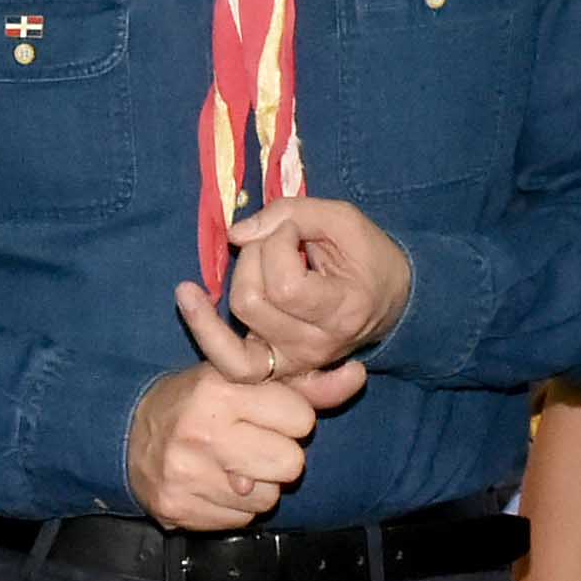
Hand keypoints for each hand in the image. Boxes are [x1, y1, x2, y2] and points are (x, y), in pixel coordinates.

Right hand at [128, 348, 358, 529]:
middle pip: (292, 464)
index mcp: (219, 390)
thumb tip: (357, 377)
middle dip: (279, 456)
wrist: (129, 437)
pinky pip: (243, 520)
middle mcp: (202, 432)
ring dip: (258, 485)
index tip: (264, 415)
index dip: (289, 418)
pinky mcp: (179, 509)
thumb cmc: (198, 404)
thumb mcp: (244, 382)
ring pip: (269, 498)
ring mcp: (188, 475)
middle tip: (251, 444)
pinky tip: (215, 484)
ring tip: (231, 465)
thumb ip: (305, 386)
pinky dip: (236, 507)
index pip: (301, 419)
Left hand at [208, 195, 413, 375]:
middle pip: (250, 302)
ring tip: (259, 260)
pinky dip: (206, 330)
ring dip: (239, 278)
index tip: (294, 228)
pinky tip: (189, 296)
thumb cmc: (369, 257)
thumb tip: (234, 234)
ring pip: (236, 321)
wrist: (391, 302)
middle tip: (279, 241)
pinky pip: (229, 362)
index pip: (285, 286)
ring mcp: (293, 362)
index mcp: (341, 312)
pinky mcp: (274, 366)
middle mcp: (315, 346)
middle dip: (254, 256)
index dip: (277, 244)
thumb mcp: (342, 219)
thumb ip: (290, 214)